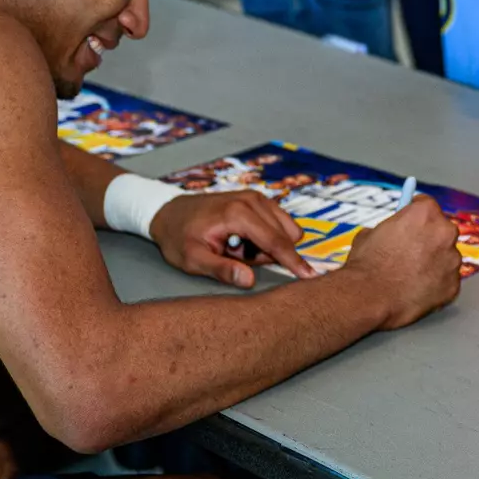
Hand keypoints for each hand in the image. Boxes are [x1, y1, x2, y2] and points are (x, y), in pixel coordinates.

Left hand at [150, 190, 317, 288]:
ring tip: (239, 249)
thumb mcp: (193, 260)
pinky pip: (279, 221)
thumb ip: (222, 270)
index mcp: (237, 214)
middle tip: (236, 257)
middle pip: (284, 236)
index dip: (294, 261)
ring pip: (286, 228)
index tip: (310, 276)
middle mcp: (251, 200)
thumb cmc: (178, 237)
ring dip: (269, 245)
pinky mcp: (257, 198)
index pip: (276, 241)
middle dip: (268, 254)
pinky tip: (244, 240)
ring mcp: (256, 197)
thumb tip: (249, 280)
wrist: (168, 212)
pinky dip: (268, 235)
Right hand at [344, 196, 461, 329]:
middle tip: (411, 251)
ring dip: (433, 263)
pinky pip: (446, 281)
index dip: (417, 214)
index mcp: (425, 214)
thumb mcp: (370, 233)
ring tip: (410, 275)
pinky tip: (416, 289)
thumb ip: (390, 228)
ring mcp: (452, 260)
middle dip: (429, 239)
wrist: (370, 297)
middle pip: (441, 230)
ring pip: (446, 257)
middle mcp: (444, 233)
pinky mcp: (453, 285)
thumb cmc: (367, 265)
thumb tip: (392, 232)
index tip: (413, 221)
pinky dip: (435, 284)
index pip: (427, 205)